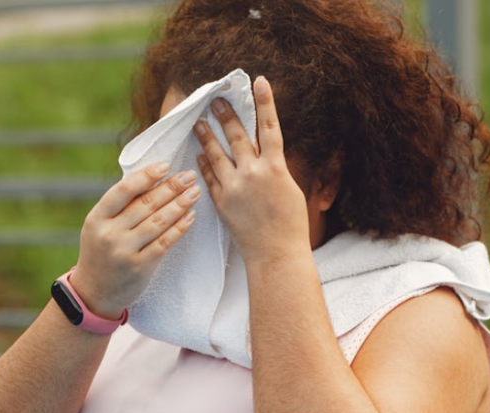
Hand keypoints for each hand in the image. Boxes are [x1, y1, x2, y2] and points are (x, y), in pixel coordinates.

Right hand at [69, 163, 200, 318]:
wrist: (94, 292)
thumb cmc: (100, 252)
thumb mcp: (98, 226)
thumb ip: (118, 207)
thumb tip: (149, 179)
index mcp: (97, 218)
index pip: (124, 191)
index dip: (146, 176)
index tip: (166, 165)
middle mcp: (110, 234)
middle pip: (146, 204)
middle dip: (171, 187)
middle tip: (189, 176)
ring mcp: (125, 251)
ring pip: (159, 222)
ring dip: (180, 205)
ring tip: (195, 192)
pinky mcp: (140, 266)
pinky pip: (165, 242)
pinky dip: (180, 228)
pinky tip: (191, 216)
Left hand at [193, 76, 310, 264]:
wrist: (276, 254)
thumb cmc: (290, 225)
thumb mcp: (290, 190)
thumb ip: (275, 169)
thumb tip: (266, 155)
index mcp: (275, 168)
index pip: (269, 127)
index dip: (265, 102)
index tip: (258, 81)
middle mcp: (253, 174)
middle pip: (237, 136)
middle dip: (226, 115)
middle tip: (215, 99)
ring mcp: (234, 188)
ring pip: (217, 154)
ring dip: (207, 136)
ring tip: (198, 122)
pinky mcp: (222, 203)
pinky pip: (210, 178)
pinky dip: (204, 165)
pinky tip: (199, 155)